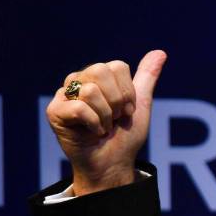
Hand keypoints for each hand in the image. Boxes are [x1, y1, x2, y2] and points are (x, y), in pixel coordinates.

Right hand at [46, 50, 166, 195]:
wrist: (113, 164)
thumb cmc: (125, 137)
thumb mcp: (140, 105)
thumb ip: (147, 77)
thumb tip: (160, 52)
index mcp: (98, 76)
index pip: (117, 66)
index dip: (128, 92)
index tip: (126, 110)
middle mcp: (79, 81)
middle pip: (101, 71)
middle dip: (116, 101)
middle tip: (114, 119)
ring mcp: (64, 95)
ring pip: (90, 91)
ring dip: (105, 116)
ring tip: (102, 127)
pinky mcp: (54, 111)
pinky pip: (79, 108)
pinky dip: (94, 124)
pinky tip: (92, 132)